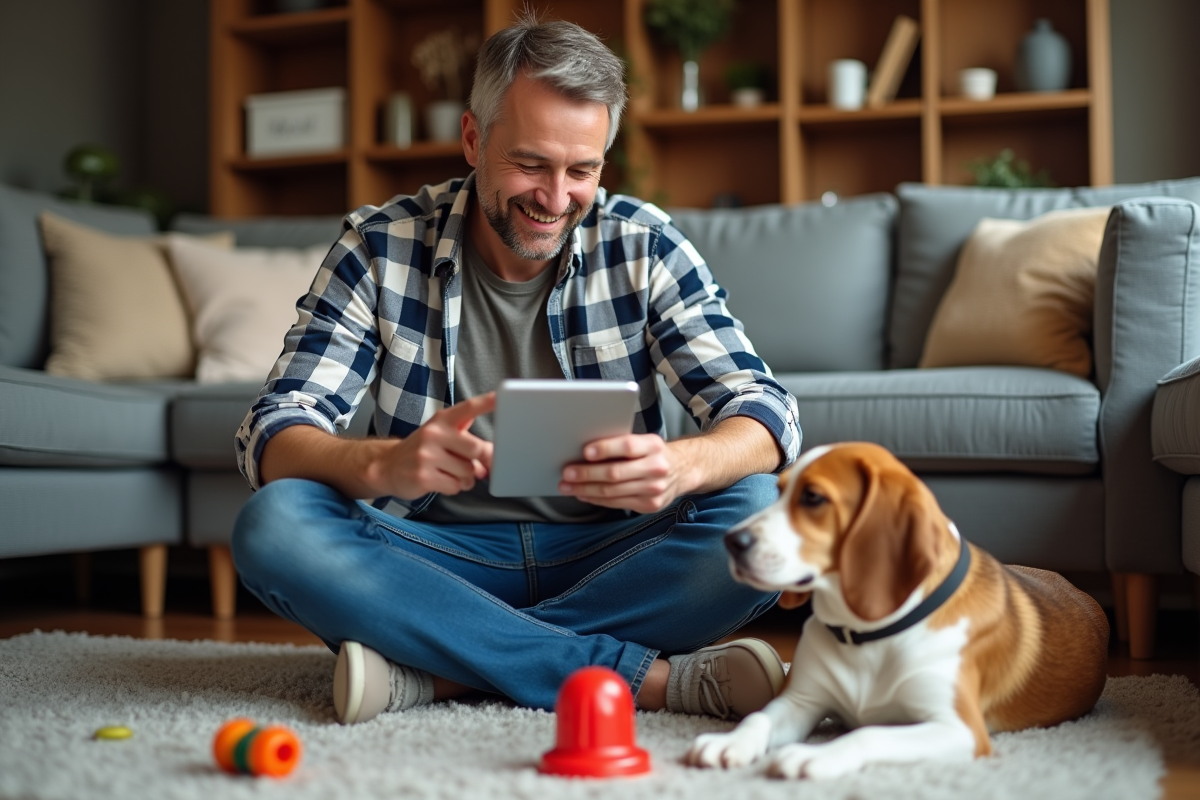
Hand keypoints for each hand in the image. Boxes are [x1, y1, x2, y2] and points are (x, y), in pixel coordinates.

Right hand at [374, 393, 494, 499]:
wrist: (387, 466)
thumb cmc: (423, 450)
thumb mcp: (441, 433)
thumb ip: (466, 436)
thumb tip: (491, 455)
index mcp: (442, 420)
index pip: (468, 408)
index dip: (486, 403)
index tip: (501, 396)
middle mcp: (434, 434)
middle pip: (476, 449)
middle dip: (480, 462)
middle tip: (477, 466)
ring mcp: (426, 455)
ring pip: (467, 472)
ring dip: (466, 478)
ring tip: (453, 474)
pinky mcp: (423, 476)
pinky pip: (455, 486)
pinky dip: (454, 488)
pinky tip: (442, 481)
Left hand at [558, 433, 692, 513]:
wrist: (683, 470)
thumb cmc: (654, 453)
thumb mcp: (644, 442)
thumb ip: (621, 445)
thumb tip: (585, 452)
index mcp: (654, 446)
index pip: (628, 446)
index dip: (606, 449)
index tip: (585, 451)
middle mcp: (656, 467)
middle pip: (616, 473)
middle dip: (587, 474)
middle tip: (567, 473)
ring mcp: (654, 489)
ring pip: (612, 491)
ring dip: (586, 490)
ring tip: (568, 486)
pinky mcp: (650, 505)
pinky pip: (616, 503)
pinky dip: (596, 499)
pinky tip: (583, 495)